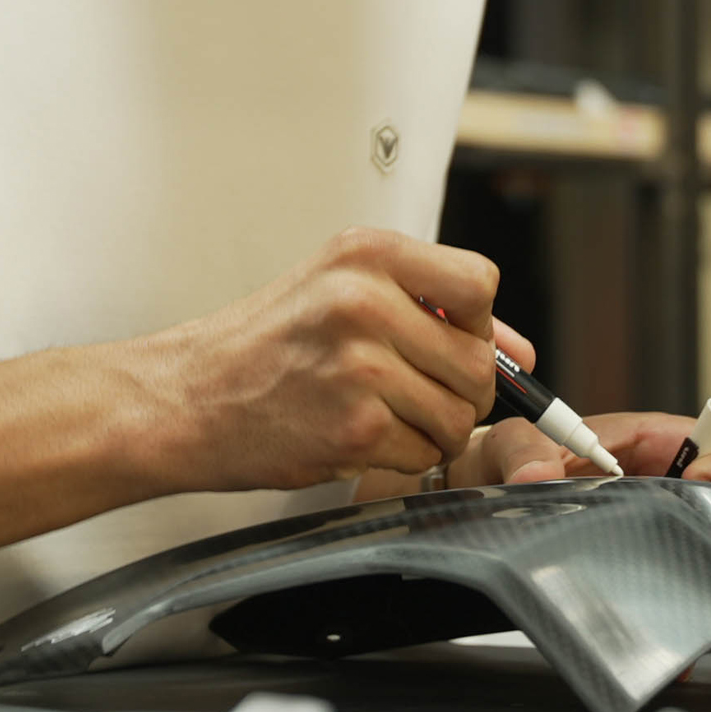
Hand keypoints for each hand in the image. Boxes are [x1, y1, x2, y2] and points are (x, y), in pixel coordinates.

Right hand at [120, 228, 499, 494]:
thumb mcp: (342, 293)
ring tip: (384, 415)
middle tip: (416, 393)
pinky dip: (401, 458)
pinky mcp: (355, 425)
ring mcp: (361, 363)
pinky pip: (424, 453)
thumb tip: (521, 351)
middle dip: (462, 391)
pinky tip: (357, 436)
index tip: (451, 340)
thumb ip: (433, 310)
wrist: (189, 396)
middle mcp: (365, 299)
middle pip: (479, 360)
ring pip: (461, 414)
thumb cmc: (265, 345)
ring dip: (434, 430)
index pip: (479, 282)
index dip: (477, 323)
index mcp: (366, 253)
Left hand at [448, 386, 710, 665]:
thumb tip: (537, 472)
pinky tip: (689, 654)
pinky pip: (706, 601)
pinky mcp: (663, 577)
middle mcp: (681, 488)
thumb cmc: (511, 464)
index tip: (704, 484)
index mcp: (659, 443)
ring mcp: (676, 535)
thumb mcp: (509, 443)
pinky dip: (707, 631)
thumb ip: (522, 447)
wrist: (485, 506)